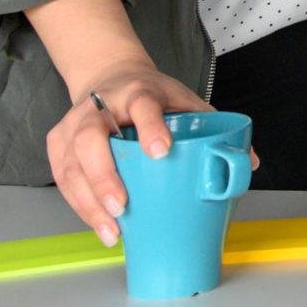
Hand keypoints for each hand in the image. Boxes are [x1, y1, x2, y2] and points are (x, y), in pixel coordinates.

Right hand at [47, 62, 215, 245]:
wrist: (109, 75)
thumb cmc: (152, 96)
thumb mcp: (185, 100)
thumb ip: (214, 128)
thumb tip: (248, 163)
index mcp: (138, 91)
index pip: (144, 105)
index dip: (151, 128)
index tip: (161, 152)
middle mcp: (100, 105)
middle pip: (91, 139)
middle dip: (104, 175)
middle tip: (122, 206)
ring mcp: (73, 123)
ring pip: (71, 164)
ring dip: (88, 201)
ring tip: (112, 230)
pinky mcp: (57, 143)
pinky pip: (63, 178)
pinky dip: (79, 204)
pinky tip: (99, 223)